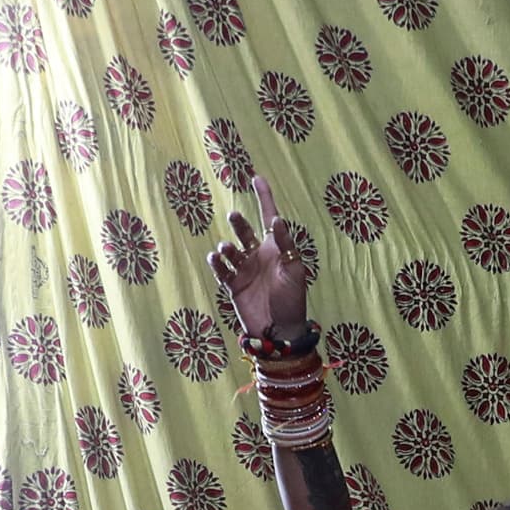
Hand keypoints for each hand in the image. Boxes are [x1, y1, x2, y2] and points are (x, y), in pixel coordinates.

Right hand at [207, 173, 311, 338]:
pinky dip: (217, 263)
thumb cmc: (292, 301)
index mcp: (276, 250)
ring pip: (231, 251)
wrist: (280, 332)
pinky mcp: (233, 286)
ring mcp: (245, 270)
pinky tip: (215, 258)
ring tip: (226, 249)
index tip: (256, 178)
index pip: (268, 218)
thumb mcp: (294, 271)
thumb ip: (285, 245)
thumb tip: (276, 219)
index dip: (264, 198)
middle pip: (245, 232)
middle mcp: (258, 256)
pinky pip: (222, 270)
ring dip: (227, 247)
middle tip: (234, 216)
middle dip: (239, 223)